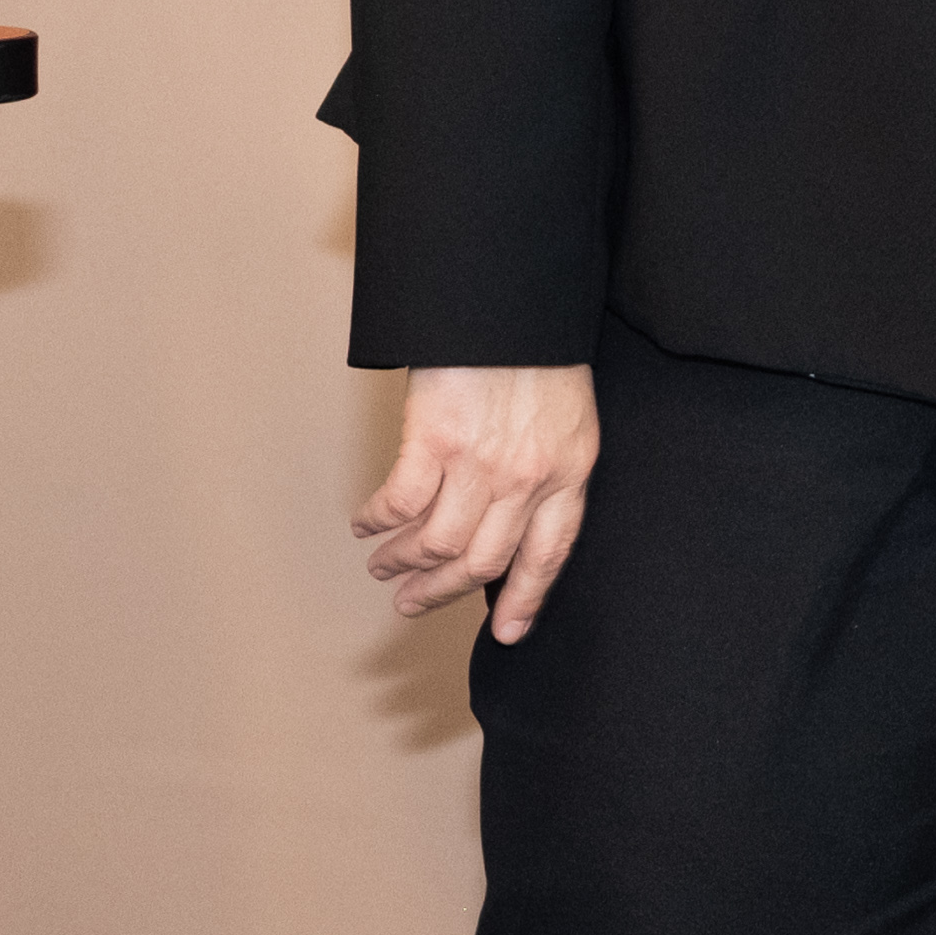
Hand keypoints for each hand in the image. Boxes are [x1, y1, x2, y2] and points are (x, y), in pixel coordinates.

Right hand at [355, 363, 598, 642]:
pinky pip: (401, 502)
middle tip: (411, 604)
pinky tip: (366, 524)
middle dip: (441, 591)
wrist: (513, 301)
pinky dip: (378, 521)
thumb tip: (515, 516)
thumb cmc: (540, 351)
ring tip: (383, 567)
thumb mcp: (567, 417)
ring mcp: (482, 462)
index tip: (509, 634)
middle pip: (483, 560)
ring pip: (438, 543)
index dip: (527, 599)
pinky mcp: (436, 440)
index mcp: (570, 472)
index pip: (550, 554)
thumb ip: (549, 468)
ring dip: (402, 562)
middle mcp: (529, 478)